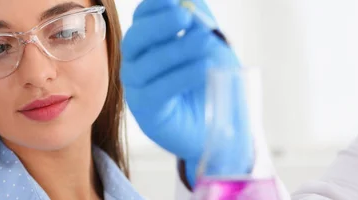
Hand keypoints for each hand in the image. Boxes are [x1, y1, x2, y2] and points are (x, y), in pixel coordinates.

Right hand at [121, 0, 251, 186]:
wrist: (222, 126)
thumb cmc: (213, 84)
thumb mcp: (211, 46)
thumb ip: (200, 22)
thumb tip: (188, 0)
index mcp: (148, 44)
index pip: (142, 19)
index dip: (154, 7)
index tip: (175, 0)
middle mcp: (136, 64)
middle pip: (135, 39)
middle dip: (160, 25)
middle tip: (184, 17)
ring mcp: (138, 88)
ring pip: (147, 64)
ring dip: (177, 50)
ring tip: (203, 42)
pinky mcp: (147, 111)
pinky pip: (158, 90)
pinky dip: (181, 76)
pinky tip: (202, 68)